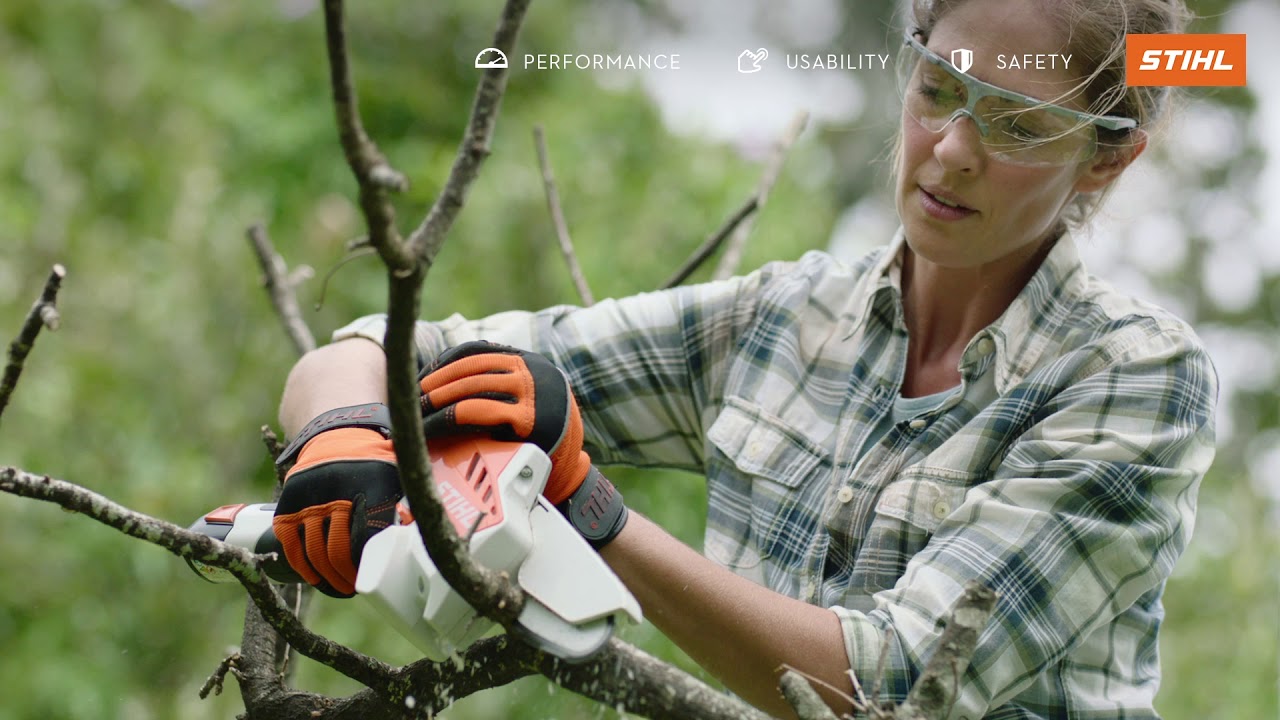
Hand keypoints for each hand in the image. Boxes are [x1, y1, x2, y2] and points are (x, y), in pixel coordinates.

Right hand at [272, 423, 401, 596]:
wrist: (337, 435)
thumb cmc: (375, 465)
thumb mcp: (397, 477)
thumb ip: (407, 508)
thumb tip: (420, 544)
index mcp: (372, 482)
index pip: (368, 534)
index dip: (369, 562)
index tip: (373, 577)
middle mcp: (338, 489)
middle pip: (339, 548)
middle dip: (347, 576)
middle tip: (354, 588)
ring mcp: (310, 496)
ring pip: (315, 550)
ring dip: (327, 577)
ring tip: (339, 586)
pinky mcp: (289, 501)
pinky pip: (291, 542)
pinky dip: (301, 565)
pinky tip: (314, 576)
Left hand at [418, 341, 589, 503]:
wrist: (571, 469)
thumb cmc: (539, 436)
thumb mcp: (526, 399)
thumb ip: (500, 384)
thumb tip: (444, 379)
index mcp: (528, 361)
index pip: (477, 350)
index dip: (444, 363)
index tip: (423, 379)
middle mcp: (532, 371)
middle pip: (469, 367)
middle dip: (434, 383)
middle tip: (410, 400)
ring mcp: (531, 392)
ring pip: (469, 387)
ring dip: (435, 400)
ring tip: (414, 415)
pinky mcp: (527, 419)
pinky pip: (475, 412)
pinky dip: (446, 419)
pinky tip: (431, 429)